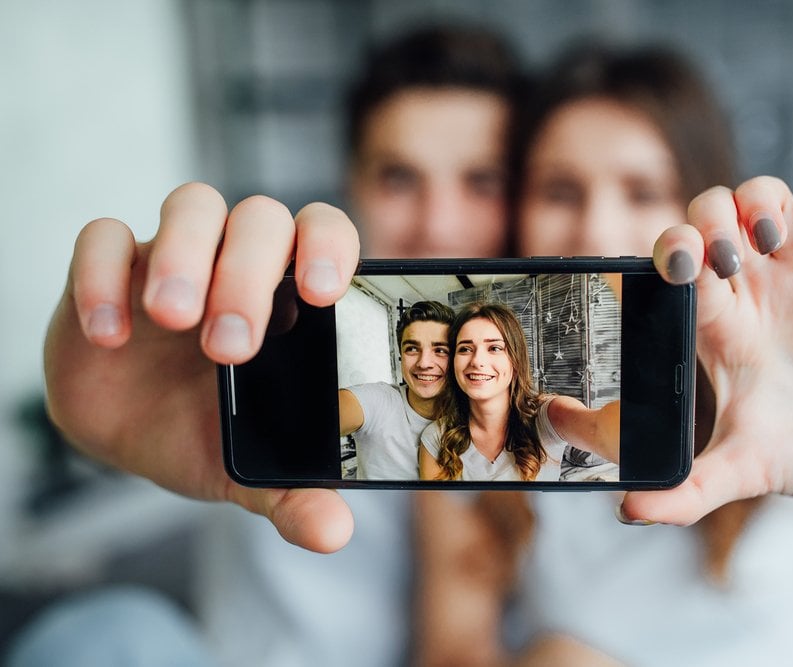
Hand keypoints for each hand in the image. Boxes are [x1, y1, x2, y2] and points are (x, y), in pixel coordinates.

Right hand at [44, 182, 359, 551]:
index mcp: (290, 295)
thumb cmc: (208, 430)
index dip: (329, 248)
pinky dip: (103, 276)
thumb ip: (294, 495)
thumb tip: (334, 534)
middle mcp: (239, 260)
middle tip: (230, 348)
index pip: (324, 234)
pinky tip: (109, 336)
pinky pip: (103, 238)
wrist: (129, 432)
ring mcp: (175, 255)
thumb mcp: (251, 468)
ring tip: (172, 320)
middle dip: (247, 276)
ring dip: (184, 256)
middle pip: (259, 221)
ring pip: (192, 206)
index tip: (323, 292)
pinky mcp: (111, 266)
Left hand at [621, 176, 792, 524]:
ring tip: (776, 240)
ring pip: (771, 196)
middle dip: (712, 217)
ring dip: (765, 201)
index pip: (679, 263)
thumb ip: (688, 490)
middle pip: (715, 215)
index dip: (671, 249)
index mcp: (722, 327)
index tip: (681, 266)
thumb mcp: (746, 470)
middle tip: (731, 255)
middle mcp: (759, 290)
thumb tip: (627, 513)